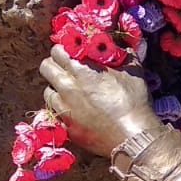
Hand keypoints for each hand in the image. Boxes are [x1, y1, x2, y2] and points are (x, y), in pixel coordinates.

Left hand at [40, 49, 162, 155]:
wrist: (132, 137)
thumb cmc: (134, 102)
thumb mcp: (133, 70)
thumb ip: (121, 53)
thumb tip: (118, 43)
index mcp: (81, 70)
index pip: (57, 51)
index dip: (64, 50)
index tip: (72, 53)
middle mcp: (67, 87)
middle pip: (46, 67)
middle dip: (55, 64)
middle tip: (67, 68)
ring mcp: (64, 109)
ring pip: (47, 91)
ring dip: (57, 88)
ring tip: (72, 90)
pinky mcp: (66, 127)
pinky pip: (55, 112)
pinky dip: (63, 108)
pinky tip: (76, 109)